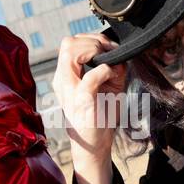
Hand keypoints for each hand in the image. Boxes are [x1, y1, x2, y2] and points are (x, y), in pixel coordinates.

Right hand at [53, 33, 126, 183]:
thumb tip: (120, 54)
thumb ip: (111, 67)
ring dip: (94, 51)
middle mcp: (63, 81)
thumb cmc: (100, 115)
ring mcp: (70, 90)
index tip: (107, 47)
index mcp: (65, 76)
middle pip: (67, 43)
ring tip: (108, 61)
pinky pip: (91, 76)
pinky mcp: (82, 101)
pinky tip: (112, 75)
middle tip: (109, 51)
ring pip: (71, 53)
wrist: (95, 144)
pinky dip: (105, 70)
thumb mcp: (107, 86)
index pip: (69, 44)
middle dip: (92, 41)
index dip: (90, 39)